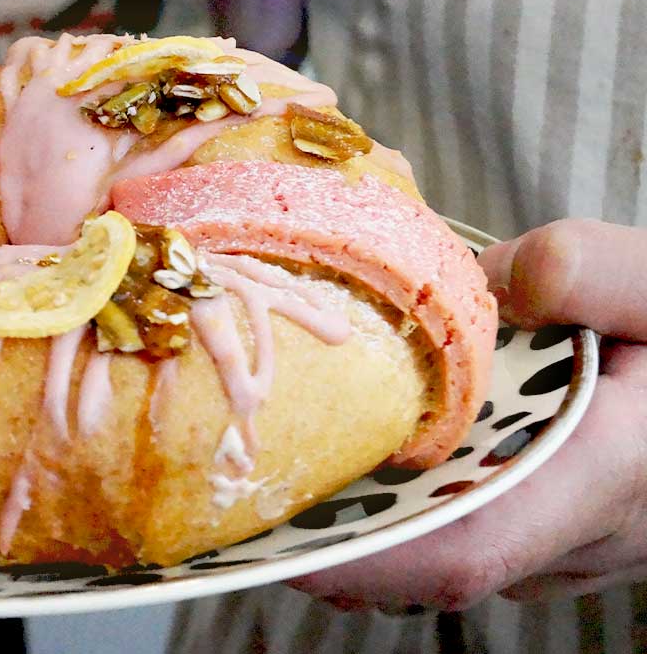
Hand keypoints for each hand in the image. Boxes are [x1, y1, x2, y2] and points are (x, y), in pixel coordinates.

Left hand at [288, 218, 646, 611]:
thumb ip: (595, 272)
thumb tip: (494, 280)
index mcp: (603, 478)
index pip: (463, 553)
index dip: (360, 556)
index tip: (273, 531)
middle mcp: (579, 537)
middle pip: (427, 567)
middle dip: (328, 542)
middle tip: (236, 491)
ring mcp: (569, 546)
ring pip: (443, 557)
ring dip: (355, 531)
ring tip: (271, 472)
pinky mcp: (558, 532)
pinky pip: (465, 537)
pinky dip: (397, 516)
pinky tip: (351, 462)